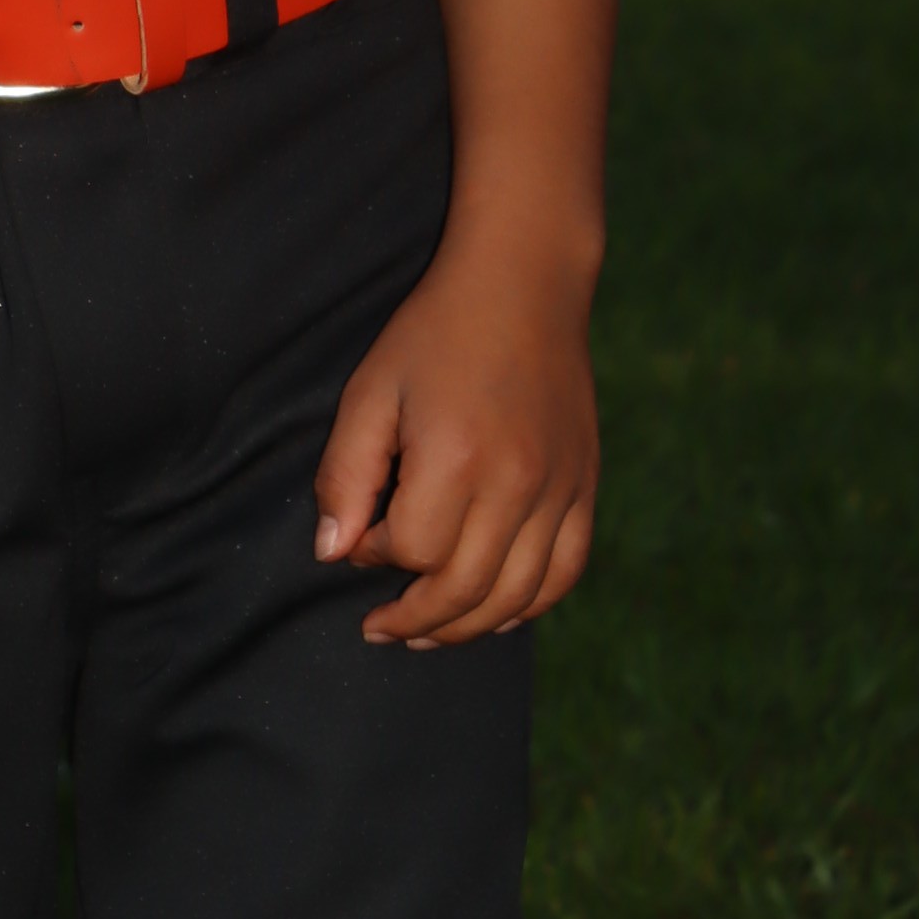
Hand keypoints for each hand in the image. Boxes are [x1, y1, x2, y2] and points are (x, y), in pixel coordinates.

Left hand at [313, 235, 599, 646]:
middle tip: (380, 626)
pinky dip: (528, 605)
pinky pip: (564, 572)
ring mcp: (560, 489)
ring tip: (427, 633)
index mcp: (456, 458)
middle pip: (464, 589)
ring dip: (467, 628)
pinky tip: (493, 613)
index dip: (374, 556)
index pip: (410, 549)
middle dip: (414, 619)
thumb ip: (346, 475)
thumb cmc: (435, 335)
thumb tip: (333, 554)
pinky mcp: (585, 487)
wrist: (524, 285)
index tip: (359, 536)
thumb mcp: (370, 391)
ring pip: (517, 597)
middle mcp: (516, 483)